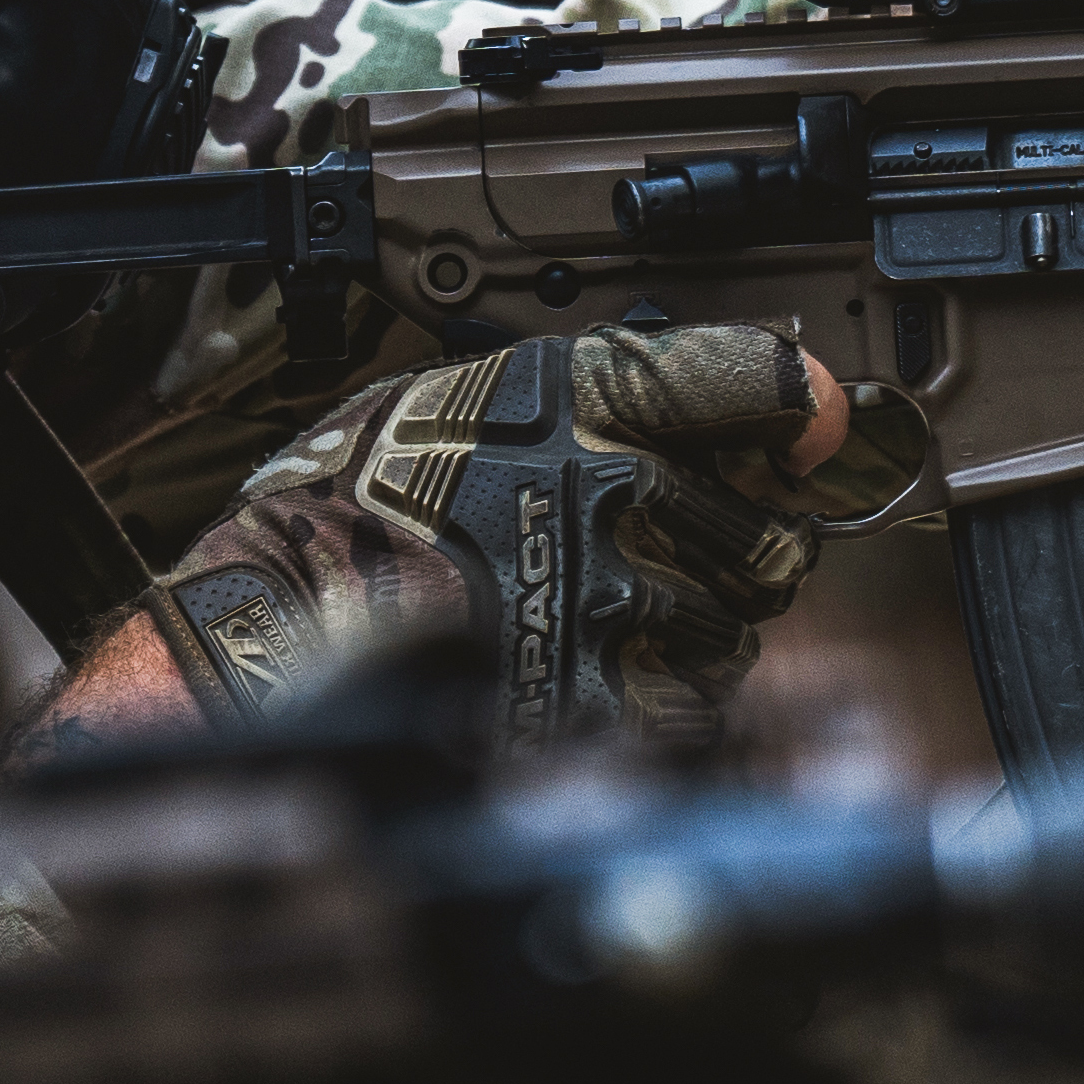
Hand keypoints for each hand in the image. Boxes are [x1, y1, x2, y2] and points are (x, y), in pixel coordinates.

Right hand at [11, 328, 846, 763]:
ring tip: (619, 618)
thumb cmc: (376, 492)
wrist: (279, 608)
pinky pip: (694, 705)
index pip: (755, 378)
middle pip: (775, 535)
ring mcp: (608, 598)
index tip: (804, 429)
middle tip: (682, 557)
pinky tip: (613, 673)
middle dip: (741, 554)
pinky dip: (670, 699)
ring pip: (739, 627)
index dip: (795, 404)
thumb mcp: (492, 391)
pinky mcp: (590, 697)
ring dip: (701, 631)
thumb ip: (632, 391)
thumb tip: (779, 400)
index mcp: (590, 396)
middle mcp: (615, 489)